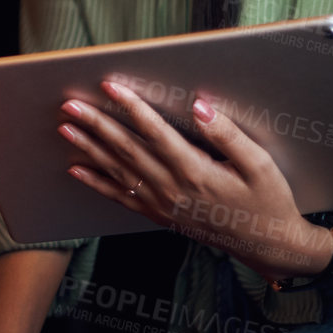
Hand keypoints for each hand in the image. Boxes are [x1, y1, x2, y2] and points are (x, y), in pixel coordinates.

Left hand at [58, 79, 332, 280]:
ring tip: (65, 128)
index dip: (131, 107)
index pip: (155, 132)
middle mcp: (172, 187)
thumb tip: (199, 106)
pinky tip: (76, 169)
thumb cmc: (267, 200)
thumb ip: (228, 135)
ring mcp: (162, 203)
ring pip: (118, 171)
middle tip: (70, 104)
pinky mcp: (159, 214)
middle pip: (127, 149)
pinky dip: (96, 183)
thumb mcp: (260, 165)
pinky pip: (121, 197)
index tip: (109, 86)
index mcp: (196, 171)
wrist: (266, 246)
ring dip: (89, 148)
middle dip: (97, 124)